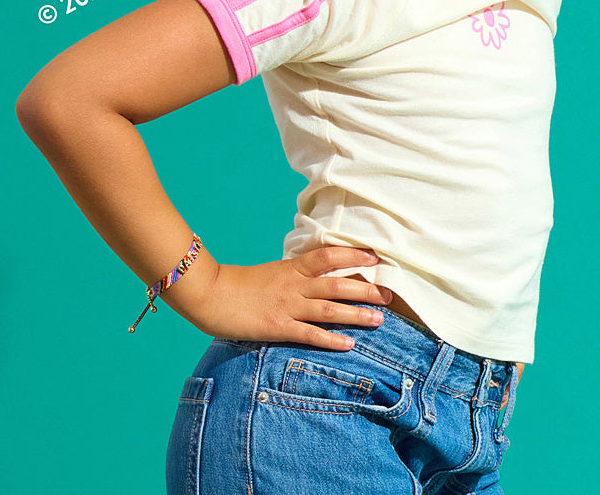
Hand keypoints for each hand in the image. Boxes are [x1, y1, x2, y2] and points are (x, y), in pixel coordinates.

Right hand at [170, 246, 392, 350]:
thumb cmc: (238, 283)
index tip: (376, 257)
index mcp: (292, 267)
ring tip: (379, 319)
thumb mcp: (272, 272)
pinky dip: (330, 340)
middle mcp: (294, 284)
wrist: (210, 293)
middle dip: (365, 288)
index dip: (354, 255)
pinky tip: (349, 345)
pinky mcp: (277, 327)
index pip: (329, 256)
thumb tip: (315, 274)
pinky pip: (309, 334)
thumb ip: (294, 273)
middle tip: (389, 294)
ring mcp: (287, 306)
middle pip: (337, 284)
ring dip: (356, 314)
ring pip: (329, 309)